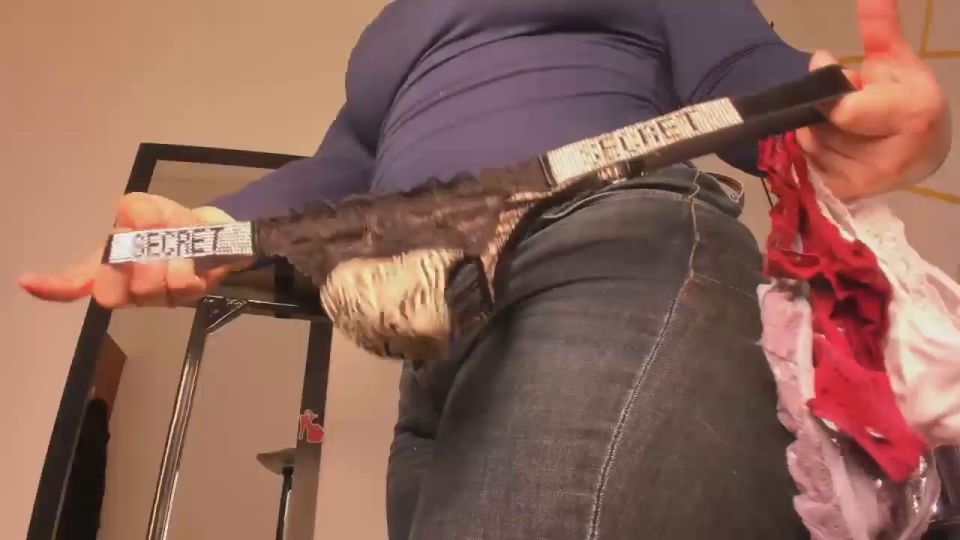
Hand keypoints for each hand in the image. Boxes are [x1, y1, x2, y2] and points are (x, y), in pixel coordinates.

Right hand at [19, 193, 247, 307]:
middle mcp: (126, 289)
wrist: (210, 232)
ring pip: (148, 288)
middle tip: (150, 245)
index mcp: (107, 266)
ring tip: (177, 248)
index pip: (74, 283)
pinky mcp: (185, 298)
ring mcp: (155, 298)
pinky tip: (193, 261)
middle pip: (111, 292)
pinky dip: (188, 266)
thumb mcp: (145, 207)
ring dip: (165, 259)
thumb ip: (135, 210)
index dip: (53, 286)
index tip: (28, 282)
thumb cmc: (167, 223)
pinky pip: (181, 287)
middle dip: (130, 263)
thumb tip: (138, 223)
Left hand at [796, 0, 951, 200]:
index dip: (829, 94)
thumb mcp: (898, 61)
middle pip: (822, 123)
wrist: (922, 152)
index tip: (831, 72)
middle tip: (849, 102)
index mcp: (912, 116)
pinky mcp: (845, 194)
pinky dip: (815, 147)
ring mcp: (866, 182)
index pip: (844, 111)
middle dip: (826, 106)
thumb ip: (880, 29)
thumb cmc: (909, 101)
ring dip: (818, 126)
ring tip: (847, 123)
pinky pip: (807, 161)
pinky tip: (838, 143)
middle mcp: (890, 158)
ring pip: (810, 142)